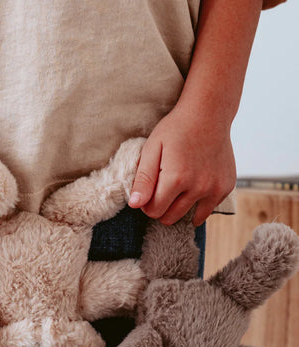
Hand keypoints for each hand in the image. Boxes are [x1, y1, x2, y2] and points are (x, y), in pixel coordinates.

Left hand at [128, 103, 236, 225]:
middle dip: (162, 207)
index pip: (154, 211)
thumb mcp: (152, 150)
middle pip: (170, 217)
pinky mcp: (226, 187)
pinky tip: (194, 186)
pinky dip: (199, 203)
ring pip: (190, 217)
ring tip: (178, 188)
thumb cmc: (176, 129)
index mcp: (176, 179)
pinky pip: (208, 209)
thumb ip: (143, 180)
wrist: (208, 113)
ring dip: (180, 208)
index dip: (147, 204)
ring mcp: (215, 188)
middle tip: (162, 188)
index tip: (148, 192)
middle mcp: (198, 187)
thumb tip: (135, 205)